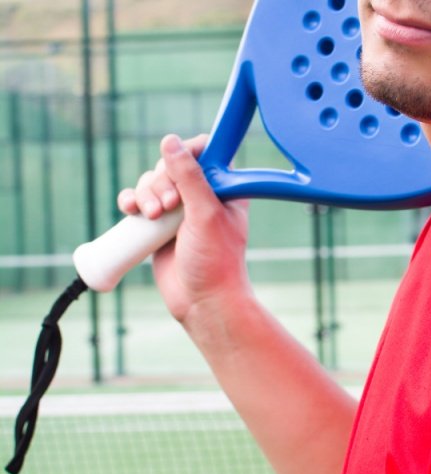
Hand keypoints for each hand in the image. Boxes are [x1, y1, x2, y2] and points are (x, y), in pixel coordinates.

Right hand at [117, 134, 250, 321]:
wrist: (202, 301)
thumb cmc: (215, 261)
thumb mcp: (205, 214)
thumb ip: (189, 177)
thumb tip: (170, 141)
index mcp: (225, 188)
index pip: (207, 150)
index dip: (189, 151)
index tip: (178, 168)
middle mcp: (203, 195)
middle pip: (172, 165)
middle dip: (161, 180)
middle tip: (168, 206)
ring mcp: (179, 211)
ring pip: (152, 182)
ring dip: (145, 193)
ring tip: (151, 216)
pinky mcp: (159, 226)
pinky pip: (139, 202)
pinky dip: (131, 202)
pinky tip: (130, 211)